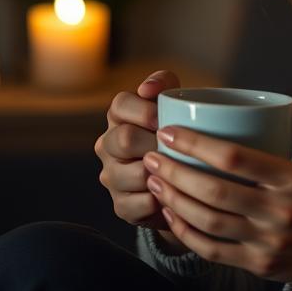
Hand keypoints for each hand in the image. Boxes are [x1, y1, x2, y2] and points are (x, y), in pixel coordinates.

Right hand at [95, 70, 186, 250]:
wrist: (184, 179)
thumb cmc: (178, 135)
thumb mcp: (175, 106)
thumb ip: (164, 85)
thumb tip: (148, 88)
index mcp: (119, 117)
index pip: (120, 104)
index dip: (145, 111)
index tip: (166, 120)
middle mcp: (107, 145)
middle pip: (124, 138)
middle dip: (155, 143)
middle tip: (179, 149)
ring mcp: (111, 176)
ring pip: (133, 174)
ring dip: (161, 174)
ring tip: (180, 172)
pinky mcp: (120, 205)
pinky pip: (139, 204)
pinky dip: (161, 201)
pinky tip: (174, 194)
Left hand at [143, 94, 291, 285]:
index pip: (236, 159)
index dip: (197, 144)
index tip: (171, 132)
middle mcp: (278, 212)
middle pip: (213, 190)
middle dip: (174, 171)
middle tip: (151, 155)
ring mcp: (266, 242)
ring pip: (207, 220)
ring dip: (173, 199)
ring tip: (153, 180)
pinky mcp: (257, 264)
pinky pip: (211, 250)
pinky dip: (185, 233)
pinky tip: (170, 214)